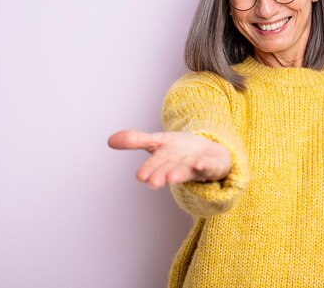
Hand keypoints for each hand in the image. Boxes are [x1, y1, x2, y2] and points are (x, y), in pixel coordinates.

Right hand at [108, 130, 231, 188]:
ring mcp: (197, 168)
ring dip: (180, 174)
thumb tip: (109, 140)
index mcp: (165, 162)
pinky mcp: (214, 165)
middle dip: (161, 176)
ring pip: (188, 171)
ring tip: (173, 178)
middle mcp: (179, 167)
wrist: (209, 155)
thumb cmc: (180, 152)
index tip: (140, 176)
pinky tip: (200, 164)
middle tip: (154, 182)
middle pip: (169, 171)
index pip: (155, 166)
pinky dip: (205, 165)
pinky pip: (210, 165)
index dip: (149, 170)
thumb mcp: (158, 141)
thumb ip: (136, 140)